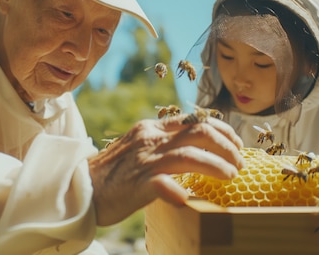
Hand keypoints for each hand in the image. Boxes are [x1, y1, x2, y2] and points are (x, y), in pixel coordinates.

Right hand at [88, 115, 243, 225]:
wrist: (79, 186)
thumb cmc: (113, 172)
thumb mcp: (139, 147)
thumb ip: (163, 144)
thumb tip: (195, 150)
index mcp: (151, 128)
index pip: (196, 119)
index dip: (222, 130)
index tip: (236, 144)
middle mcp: (150, 139)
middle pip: (200, 131)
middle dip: (227, 146)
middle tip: (239, 162)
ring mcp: (144, 160)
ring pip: (189, 155)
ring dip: (217, 165)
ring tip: (231, 176)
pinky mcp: (137, 183)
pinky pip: (162, 184)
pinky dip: (178, 190)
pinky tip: (188, 198)